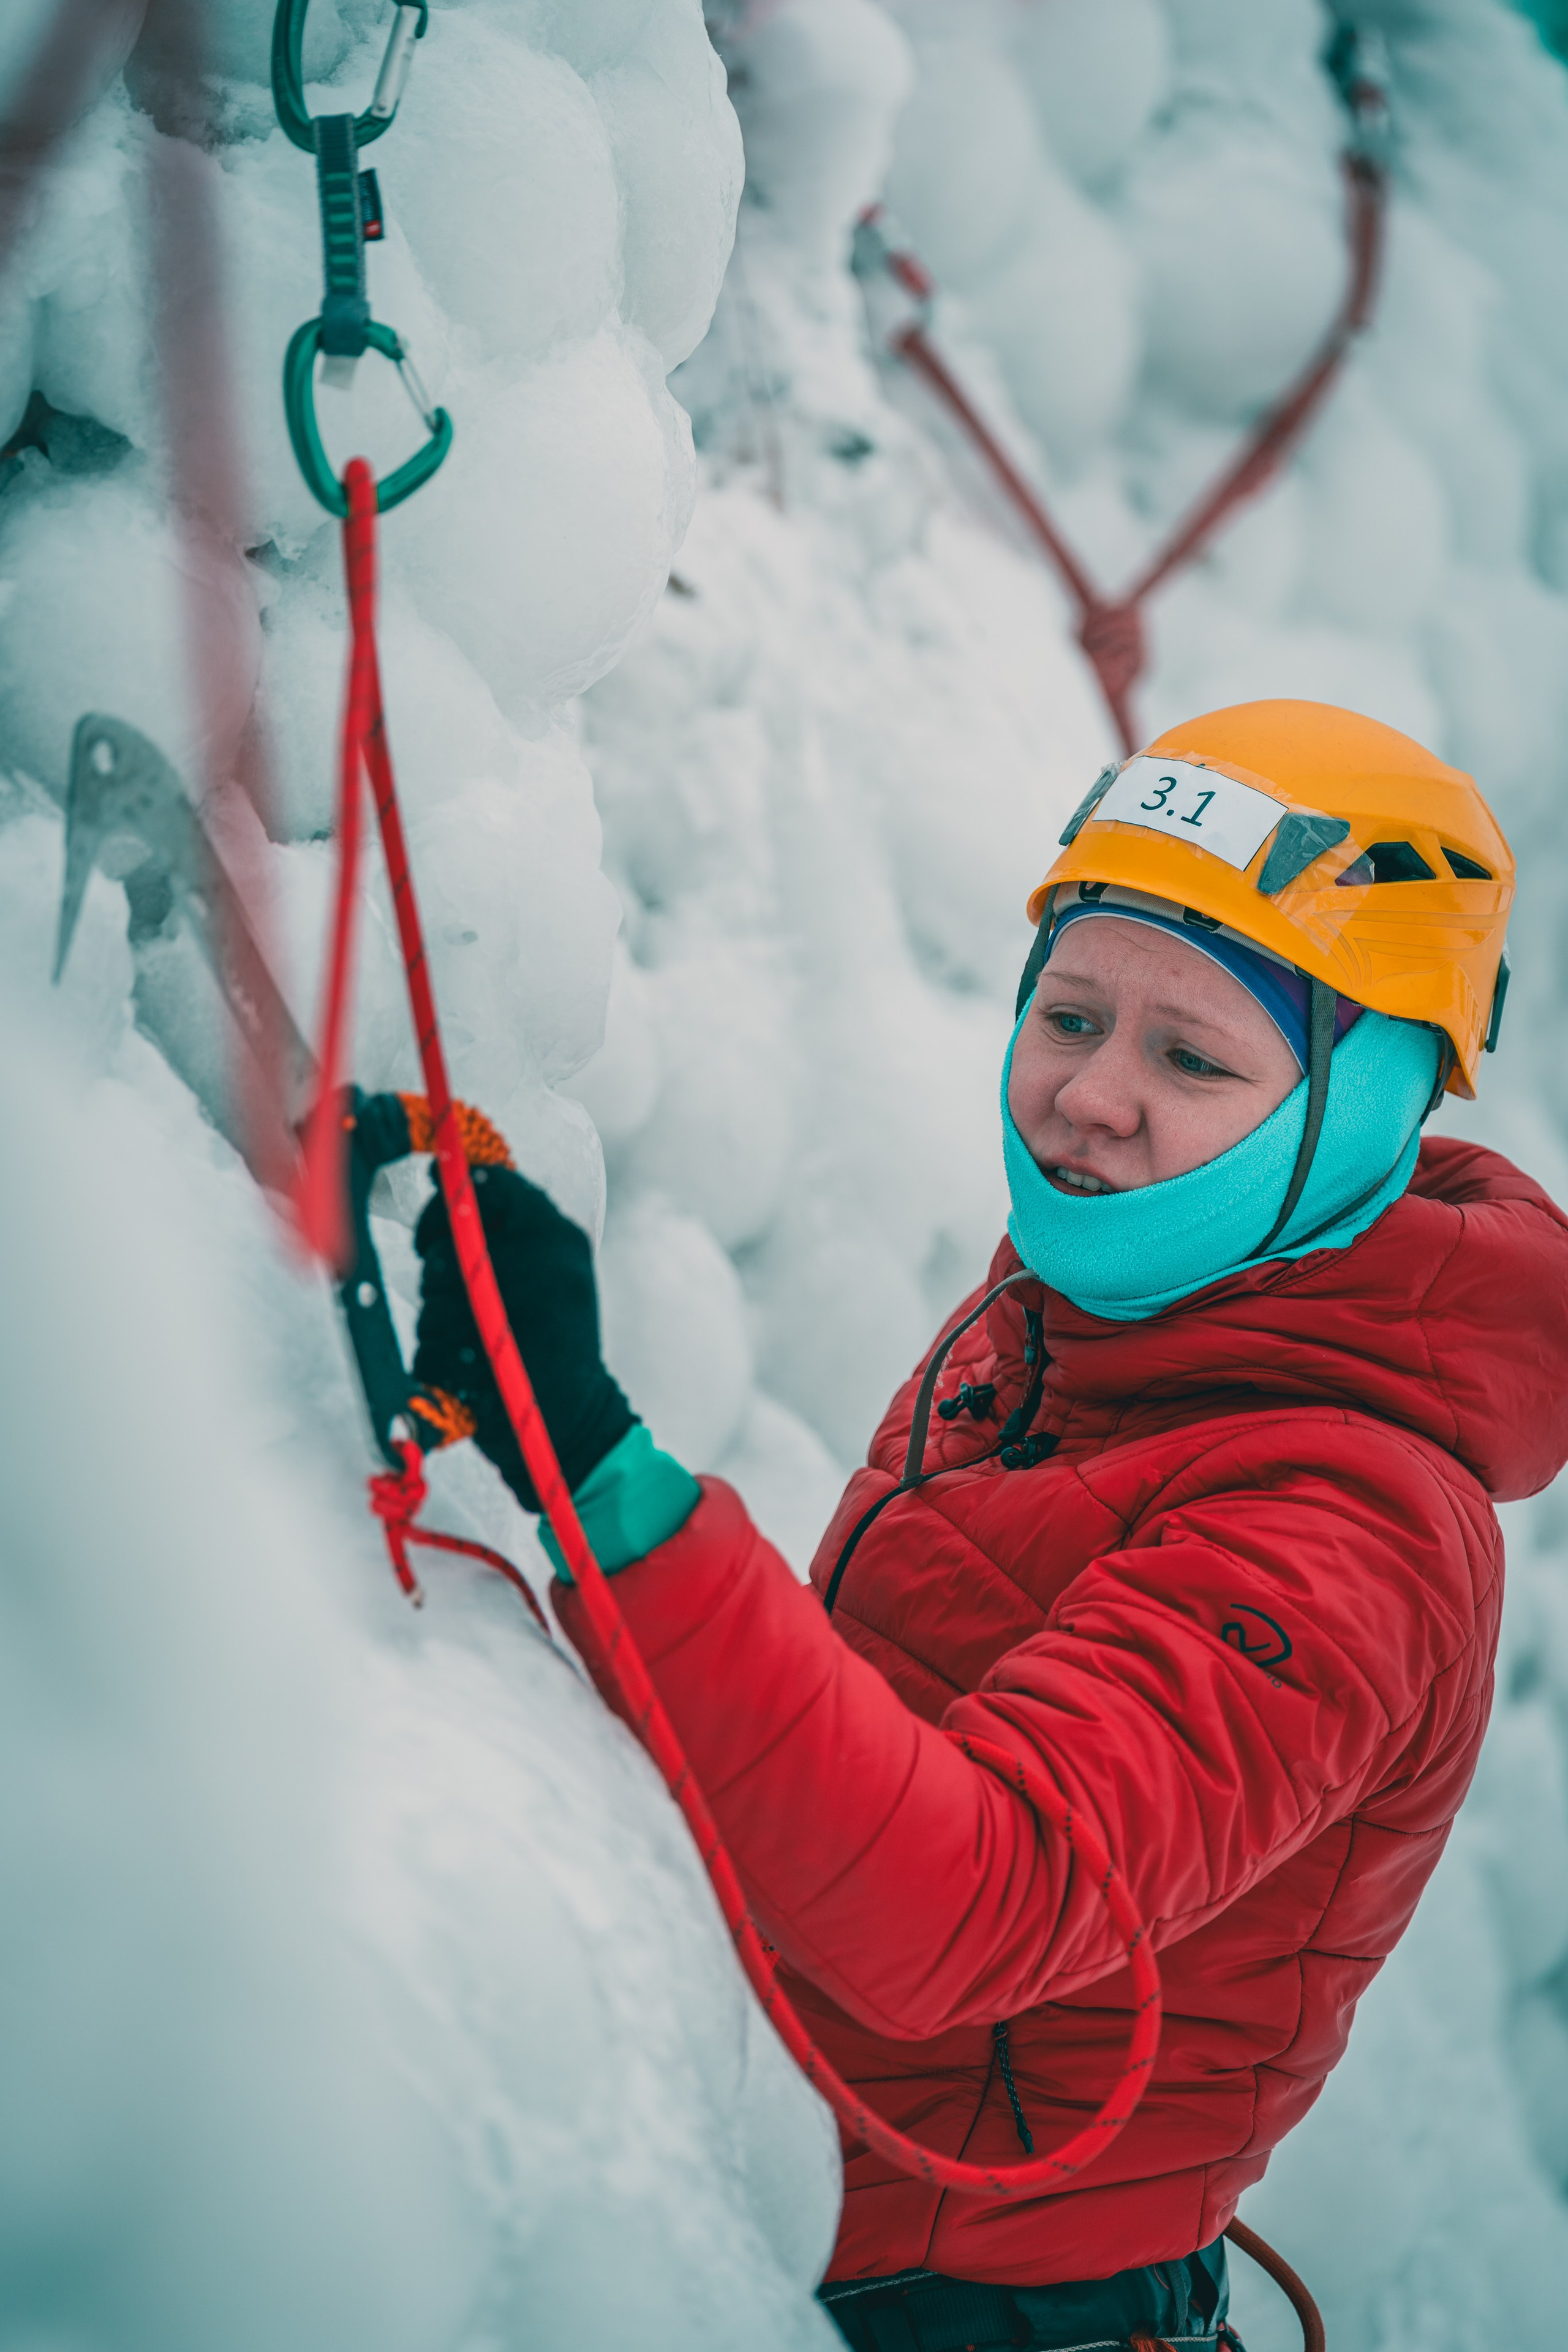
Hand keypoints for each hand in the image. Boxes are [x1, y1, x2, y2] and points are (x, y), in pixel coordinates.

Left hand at [413, 1165, 634, 1510]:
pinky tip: (471, 1371)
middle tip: (464, 1298)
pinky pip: (428, 1346)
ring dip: (440, 1324)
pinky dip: (438, 1362)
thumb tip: (439, 1179)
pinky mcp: (481, 1360)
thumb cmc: (555, 1340)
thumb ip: (509, 1227)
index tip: (437, 1230)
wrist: (574, 1420)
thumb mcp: (554, 1269)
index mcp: (557, 1234)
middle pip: (446, 1247)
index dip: (446, 1202)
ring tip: (480, 1343)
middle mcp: (537, 1264)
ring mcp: (509, 1311)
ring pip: (431, 1300)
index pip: (485, 1186)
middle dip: (440, 1275)